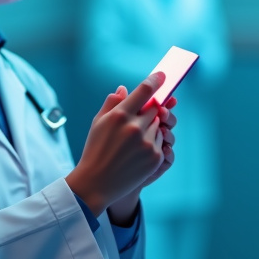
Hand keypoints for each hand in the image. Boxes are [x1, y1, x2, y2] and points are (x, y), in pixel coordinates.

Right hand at [101, 87, 176, 224]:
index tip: (163, 75)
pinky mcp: (155, 157)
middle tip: (138, 119)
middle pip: (155, 108)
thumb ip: (112, 103)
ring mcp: (147, 143)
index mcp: (120, 115)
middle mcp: (135, 127)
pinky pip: (161, 141)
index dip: (156, 80)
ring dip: (150, 128)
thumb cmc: (95, 149)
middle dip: (149, 111)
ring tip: (131, 142)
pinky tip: (136, 153)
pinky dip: (153, 143)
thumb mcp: (98, 123)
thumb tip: (125, 89)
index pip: (145, 90)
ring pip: (159, 125)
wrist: (96, 183)